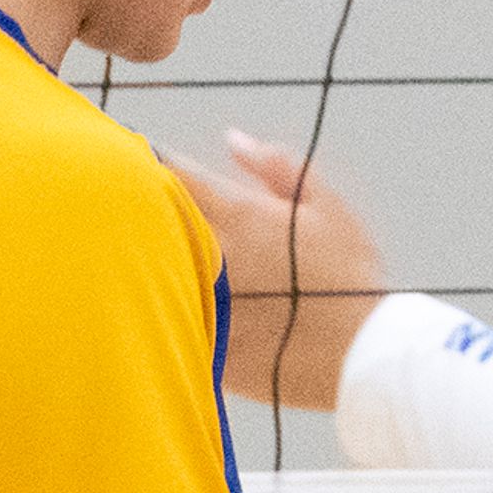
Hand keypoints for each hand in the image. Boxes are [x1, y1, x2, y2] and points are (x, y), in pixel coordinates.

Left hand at [166, 130, 390, 409]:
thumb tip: (232, 138)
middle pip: (151, 219)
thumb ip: (278, 167)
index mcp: (241, 215)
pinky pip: (167, 313)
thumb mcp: (328, 209)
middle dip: (140, 207)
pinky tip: (165, 301)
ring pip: (151, 266)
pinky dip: (162, 301)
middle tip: (131, 201)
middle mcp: (214, 253)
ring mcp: (204, 297)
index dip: (151, 162)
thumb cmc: (349, 277)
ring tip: (145, 250)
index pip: (175, 175)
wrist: (362, 354)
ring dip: (146, 253)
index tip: (143, 160)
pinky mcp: (202, 338)